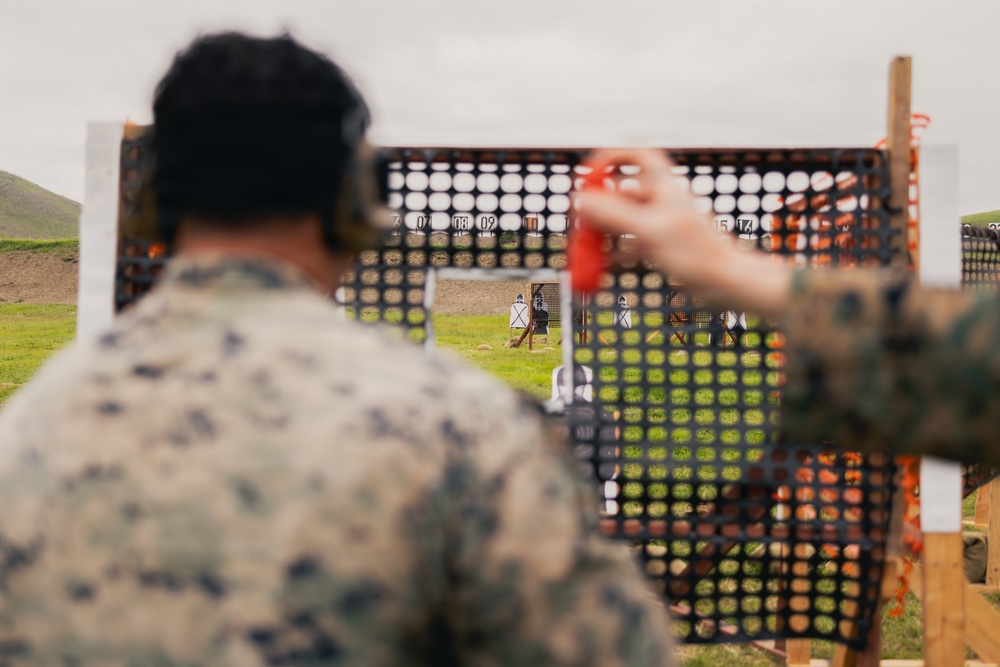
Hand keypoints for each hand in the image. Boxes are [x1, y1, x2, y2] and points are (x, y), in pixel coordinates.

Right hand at [573, 148, 793, 318]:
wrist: (728, 283)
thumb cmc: (698, 254)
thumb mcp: (650, 232)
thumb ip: (614, 215)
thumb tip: (581, 200)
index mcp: (664, 188)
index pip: (638, 156)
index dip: (612, 157)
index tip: (589, 172)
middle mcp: (661, 201)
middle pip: (622, 192)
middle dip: (598, 205)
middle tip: (577, 220)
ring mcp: (661, 224)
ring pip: (623, 221)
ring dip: (603, 232)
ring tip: (585, 246)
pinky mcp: (662, 246)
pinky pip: (630, 245)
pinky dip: (615, 253)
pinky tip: (601, 266)